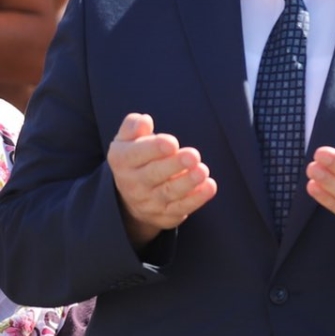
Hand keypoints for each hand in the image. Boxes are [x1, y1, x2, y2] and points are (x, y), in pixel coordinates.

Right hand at [108, 112, 216, 246]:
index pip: (135, 155)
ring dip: (187, 183)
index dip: (153, 149)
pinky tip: (209, 186)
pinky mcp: (165, 215)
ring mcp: (148, 202)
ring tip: (202, 171)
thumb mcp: (127, 140)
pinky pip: (180, 209)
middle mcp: (133, 184)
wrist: (129, 198)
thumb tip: (144, 120)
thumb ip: (133, 127)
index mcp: (123, 161)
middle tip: (193, 156)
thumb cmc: (136, 158)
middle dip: (173, 165)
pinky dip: (196, 199)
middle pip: (153, 175)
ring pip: (168, 193)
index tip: (171, 143)